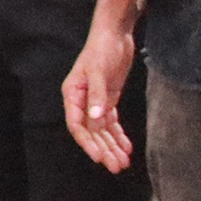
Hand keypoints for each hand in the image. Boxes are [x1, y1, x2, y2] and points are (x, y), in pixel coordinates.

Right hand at [61, 18, 137, 172]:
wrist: (115, 34)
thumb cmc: (101, 48)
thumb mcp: (98, 71)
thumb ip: (97, 95)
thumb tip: (95, 119)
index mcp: (73, 95)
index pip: (77, 125)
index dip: (87, 143)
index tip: (99, 157)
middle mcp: (82, 101)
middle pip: (91, 132)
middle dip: (103, 149)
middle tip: (116, 166)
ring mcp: (96, 101)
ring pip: (102, 130)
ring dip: (112, 146)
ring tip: (124, 162)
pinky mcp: (108, 99)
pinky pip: (112, 122)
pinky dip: (119, 135)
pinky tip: (128, 147)